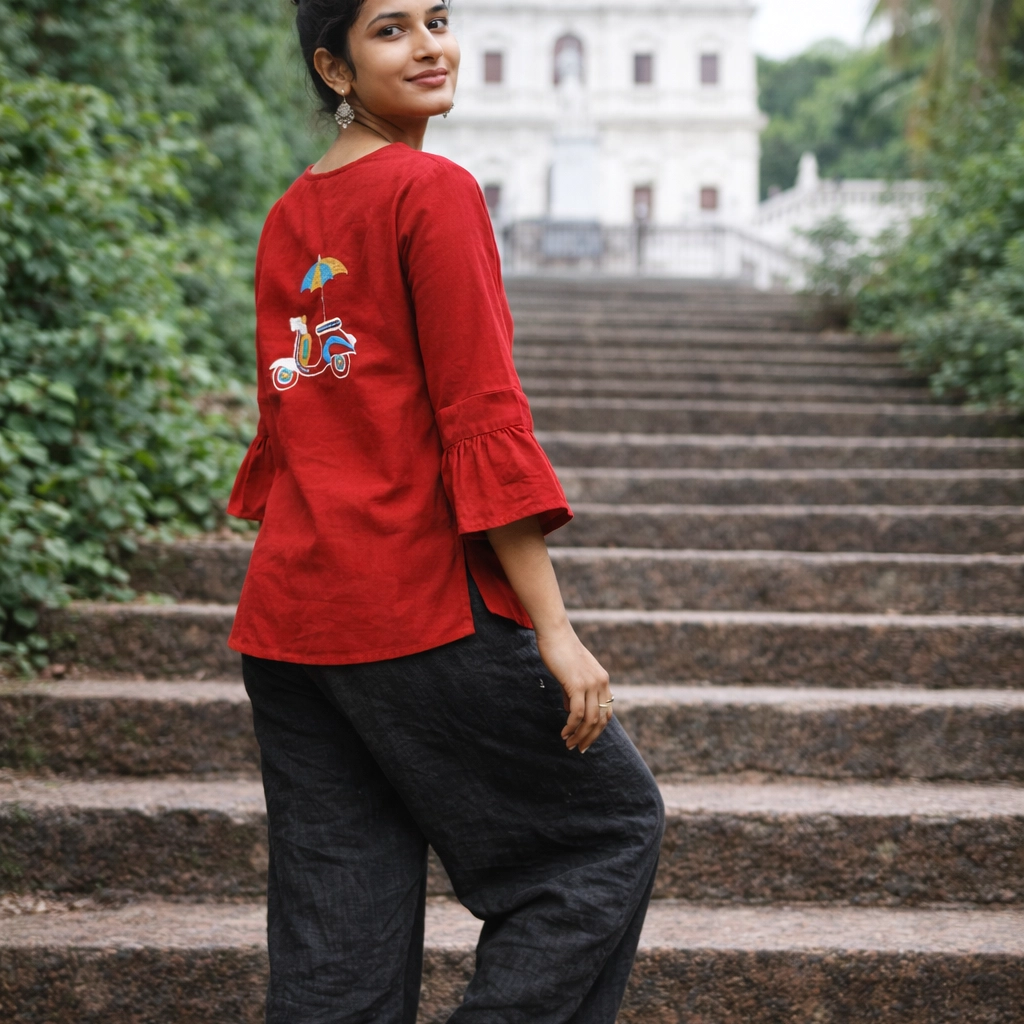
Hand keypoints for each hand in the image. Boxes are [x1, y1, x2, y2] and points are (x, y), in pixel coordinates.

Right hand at [535, 619, 612, 752]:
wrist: (555, 633)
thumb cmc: (560, 650)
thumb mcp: (572, 674)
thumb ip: (574, 692)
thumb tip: (571, 712)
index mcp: (603, 680)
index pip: (607, 712)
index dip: (598, 729)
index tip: (586, 740)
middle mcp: (601, 683)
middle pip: (601, 720)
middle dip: (590, 737)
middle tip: (578, 749)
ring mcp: (590, 684)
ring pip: (590, 720)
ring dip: (580, 735)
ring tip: (569, 744)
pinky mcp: (577, 684)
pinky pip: (576, 713)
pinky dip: (571, 726)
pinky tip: (564, 733)